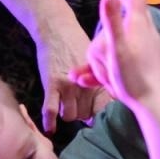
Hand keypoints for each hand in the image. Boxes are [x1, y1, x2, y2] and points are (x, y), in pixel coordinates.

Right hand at [37, 11, 112, 130]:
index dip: (104, 115)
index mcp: (99, 80)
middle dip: (84, 114)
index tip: (103, 117)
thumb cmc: (79, 44)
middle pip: (87, 116)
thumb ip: (102, 80)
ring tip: (68, 105)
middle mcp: (86, 85)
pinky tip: (50, 129)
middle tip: (81, 105)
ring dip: (69, 113)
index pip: (106, 109)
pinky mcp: (51, 84)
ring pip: (71, 116)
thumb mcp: (97, 61)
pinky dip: (49, 121)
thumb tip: (110, 101)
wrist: (57, 28)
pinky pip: (50, 109)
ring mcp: (68, 86)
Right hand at [71, 0, 159, 110]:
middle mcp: (145, 33)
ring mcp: (146, 49)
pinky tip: (88, 78)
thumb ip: (112, 22)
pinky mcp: (144, 64)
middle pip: (131, 11)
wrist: (155, 106)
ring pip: (121, 38)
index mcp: (139, 26)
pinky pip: (120, 57)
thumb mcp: (118, 50)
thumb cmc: (135, 79)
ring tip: (92, 68)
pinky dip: (105, 65)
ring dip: (102, 50)